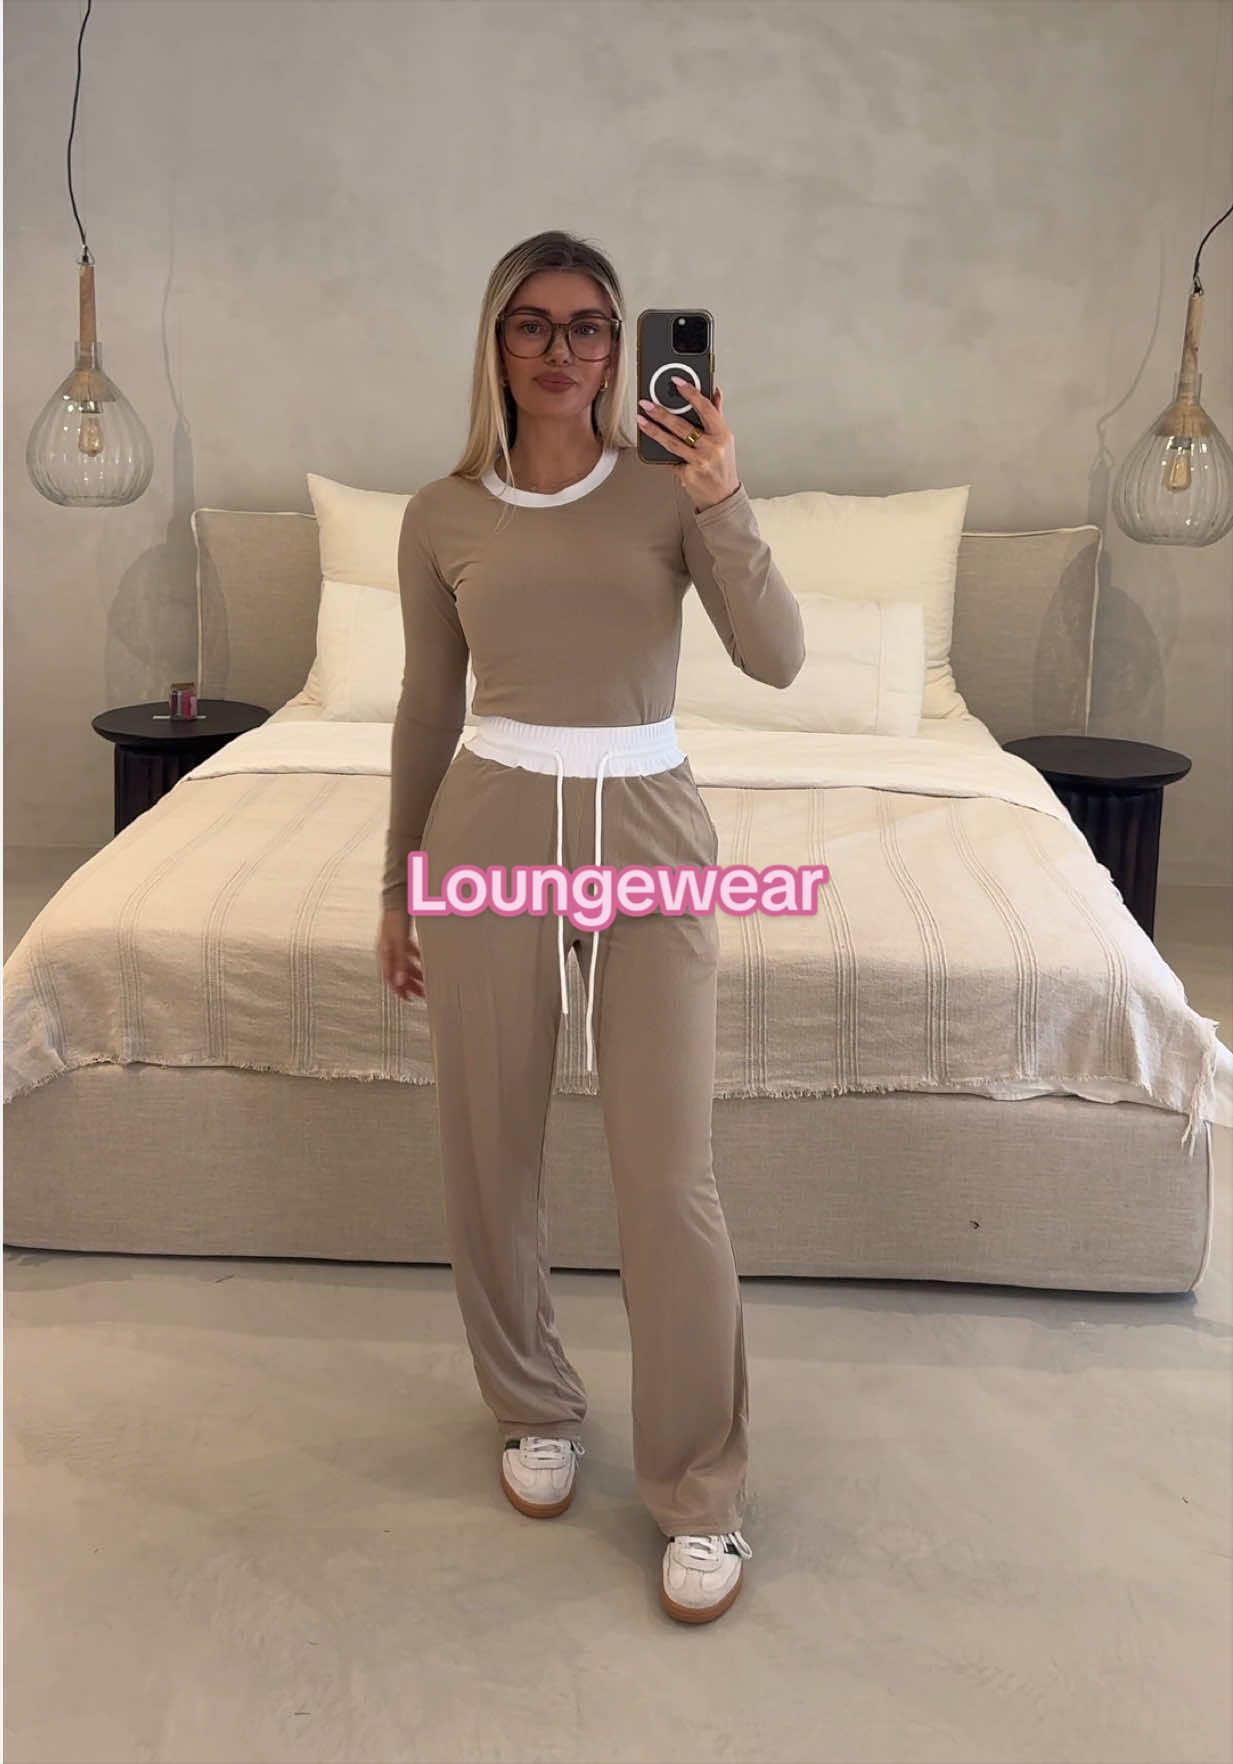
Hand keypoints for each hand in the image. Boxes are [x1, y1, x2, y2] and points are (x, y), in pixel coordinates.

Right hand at [377, 908, 424, 1000]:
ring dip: (414, 973)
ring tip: (426, 980)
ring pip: (404, 964)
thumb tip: (399, 983)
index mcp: (384, 953)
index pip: (389, 977)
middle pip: (398, 973)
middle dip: (409, 984)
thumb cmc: (396, 918)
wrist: (399, 897)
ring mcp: (394, 943)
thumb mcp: (400, 942)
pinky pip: (408, 953)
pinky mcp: (400, 937)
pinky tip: (425, 962)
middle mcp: (387, 950)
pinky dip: (416, 960)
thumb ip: (400, 962)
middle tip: (422, 994)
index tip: (409, 999)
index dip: (398, 990)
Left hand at [636, 379, 740, 512]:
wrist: (722, 496)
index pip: (706, 408)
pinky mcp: (688, 474)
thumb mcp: (725, 439)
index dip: (691, 393)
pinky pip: (670, 459)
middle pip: (682, 426)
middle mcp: (712, 447)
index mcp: (722, 434)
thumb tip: (715, 392)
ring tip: (641, 420)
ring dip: (653, 430)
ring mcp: (700, 461)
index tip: (677, 382)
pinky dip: (661, 452)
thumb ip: (717, 415)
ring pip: (671, 442)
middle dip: (661, 413)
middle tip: (647, 404)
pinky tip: (651, 443)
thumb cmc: (722, 466)